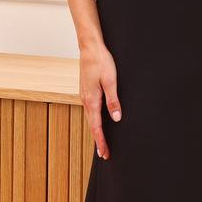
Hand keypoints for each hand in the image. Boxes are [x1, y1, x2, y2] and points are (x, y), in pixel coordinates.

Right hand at [79, 41, 121, 158]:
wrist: (89, 47)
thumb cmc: (101, 62)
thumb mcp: (110, 81)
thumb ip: (113, 101)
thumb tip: (116, 118)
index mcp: (92, 100)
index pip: (96, 126)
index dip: (101, 141)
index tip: (104, 153)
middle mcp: (85, 100)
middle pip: (92, 125)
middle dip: (98, 140)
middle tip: (104, 154)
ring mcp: (84, 96)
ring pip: (90, 118)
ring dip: (95, 131)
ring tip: (101, 142)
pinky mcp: (86, 91)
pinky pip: (89, 111)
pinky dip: (93, 121)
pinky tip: (96, 122)